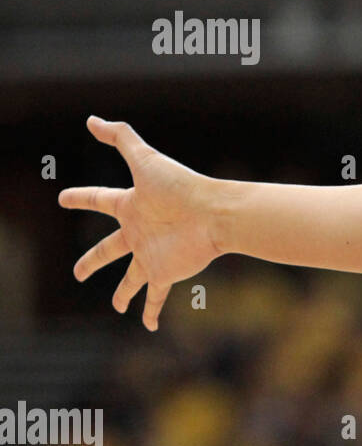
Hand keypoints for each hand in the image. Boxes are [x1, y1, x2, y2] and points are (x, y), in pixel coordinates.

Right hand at [58, 116, 222, 330]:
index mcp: (132, 205)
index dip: (80, 199)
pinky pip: (155, 297)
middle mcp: (140, 232)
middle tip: (78, 272)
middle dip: (93, 261)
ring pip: (131, 278)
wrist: (215, 213)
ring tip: (117, 305)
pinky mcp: (164, 272)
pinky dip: (151, 312)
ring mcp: (152, 255)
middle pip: (109, 249)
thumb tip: (92, 119)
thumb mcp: (145, 159)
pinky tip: (147, 326)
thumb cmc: (182, 186)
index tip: (63, 199)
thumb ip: (121, 137)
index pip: (99, 201)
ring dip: (123, 293)